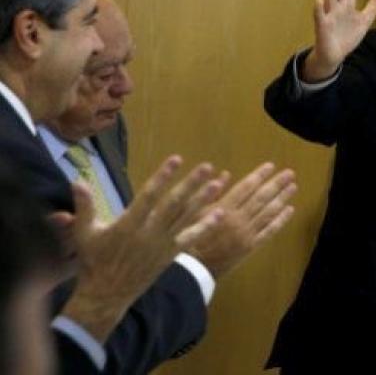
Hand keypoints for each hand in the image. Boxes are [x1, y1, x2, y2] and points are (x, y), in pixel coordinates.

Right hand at [60, 156, 226, 342]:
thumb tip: (77, 181)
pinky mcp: (169, 255)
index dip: (163, 177)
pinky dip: (205, 227)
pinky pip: (190, 239)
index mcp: (128, 225)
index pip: (149, 196)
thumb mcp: (84, 233)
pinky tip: (220, 214)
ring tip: (218, 184)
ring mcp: (161, 245)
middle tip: (207, 167)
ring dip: (202, 200)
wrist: (107, 295)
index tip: (176, 159)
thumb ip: (84, 206)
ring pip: (185, 218)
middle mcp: (148, 234)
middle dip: (191, 184)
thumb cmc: (94, 260)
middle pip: (173, 204)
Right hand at [190, 162, 296, 277]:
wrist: (192, 268)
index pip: (246, 187)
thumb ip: (211, 193)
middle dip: (276, 184)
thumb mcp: (195, 212)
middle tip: (289, 173)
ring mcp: (246, 234)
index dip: (259, 175)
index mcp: (224, 209)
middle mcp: (238, 219)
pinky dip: (280, 220)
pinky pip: (269, 232)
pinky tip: (289, 210)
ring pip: (268, 213)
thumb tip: (225, 174)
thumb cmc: (190, 236)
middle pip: (261, 198)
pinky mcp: (250, 247)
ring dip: (282, 199)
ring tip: (293, 187)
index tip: (270, 165)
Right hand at [302, 0, 375, 81]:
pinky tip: (319, 0)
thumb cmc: (347, 36)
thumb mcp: (364, 19)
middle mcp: (337, 7)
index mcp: (347, 5)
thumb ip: (374, 4)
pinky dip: (319, 9)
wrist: (334, 55)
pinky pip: (320, 17)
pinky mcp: (322, 27)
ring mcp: (329, 16)